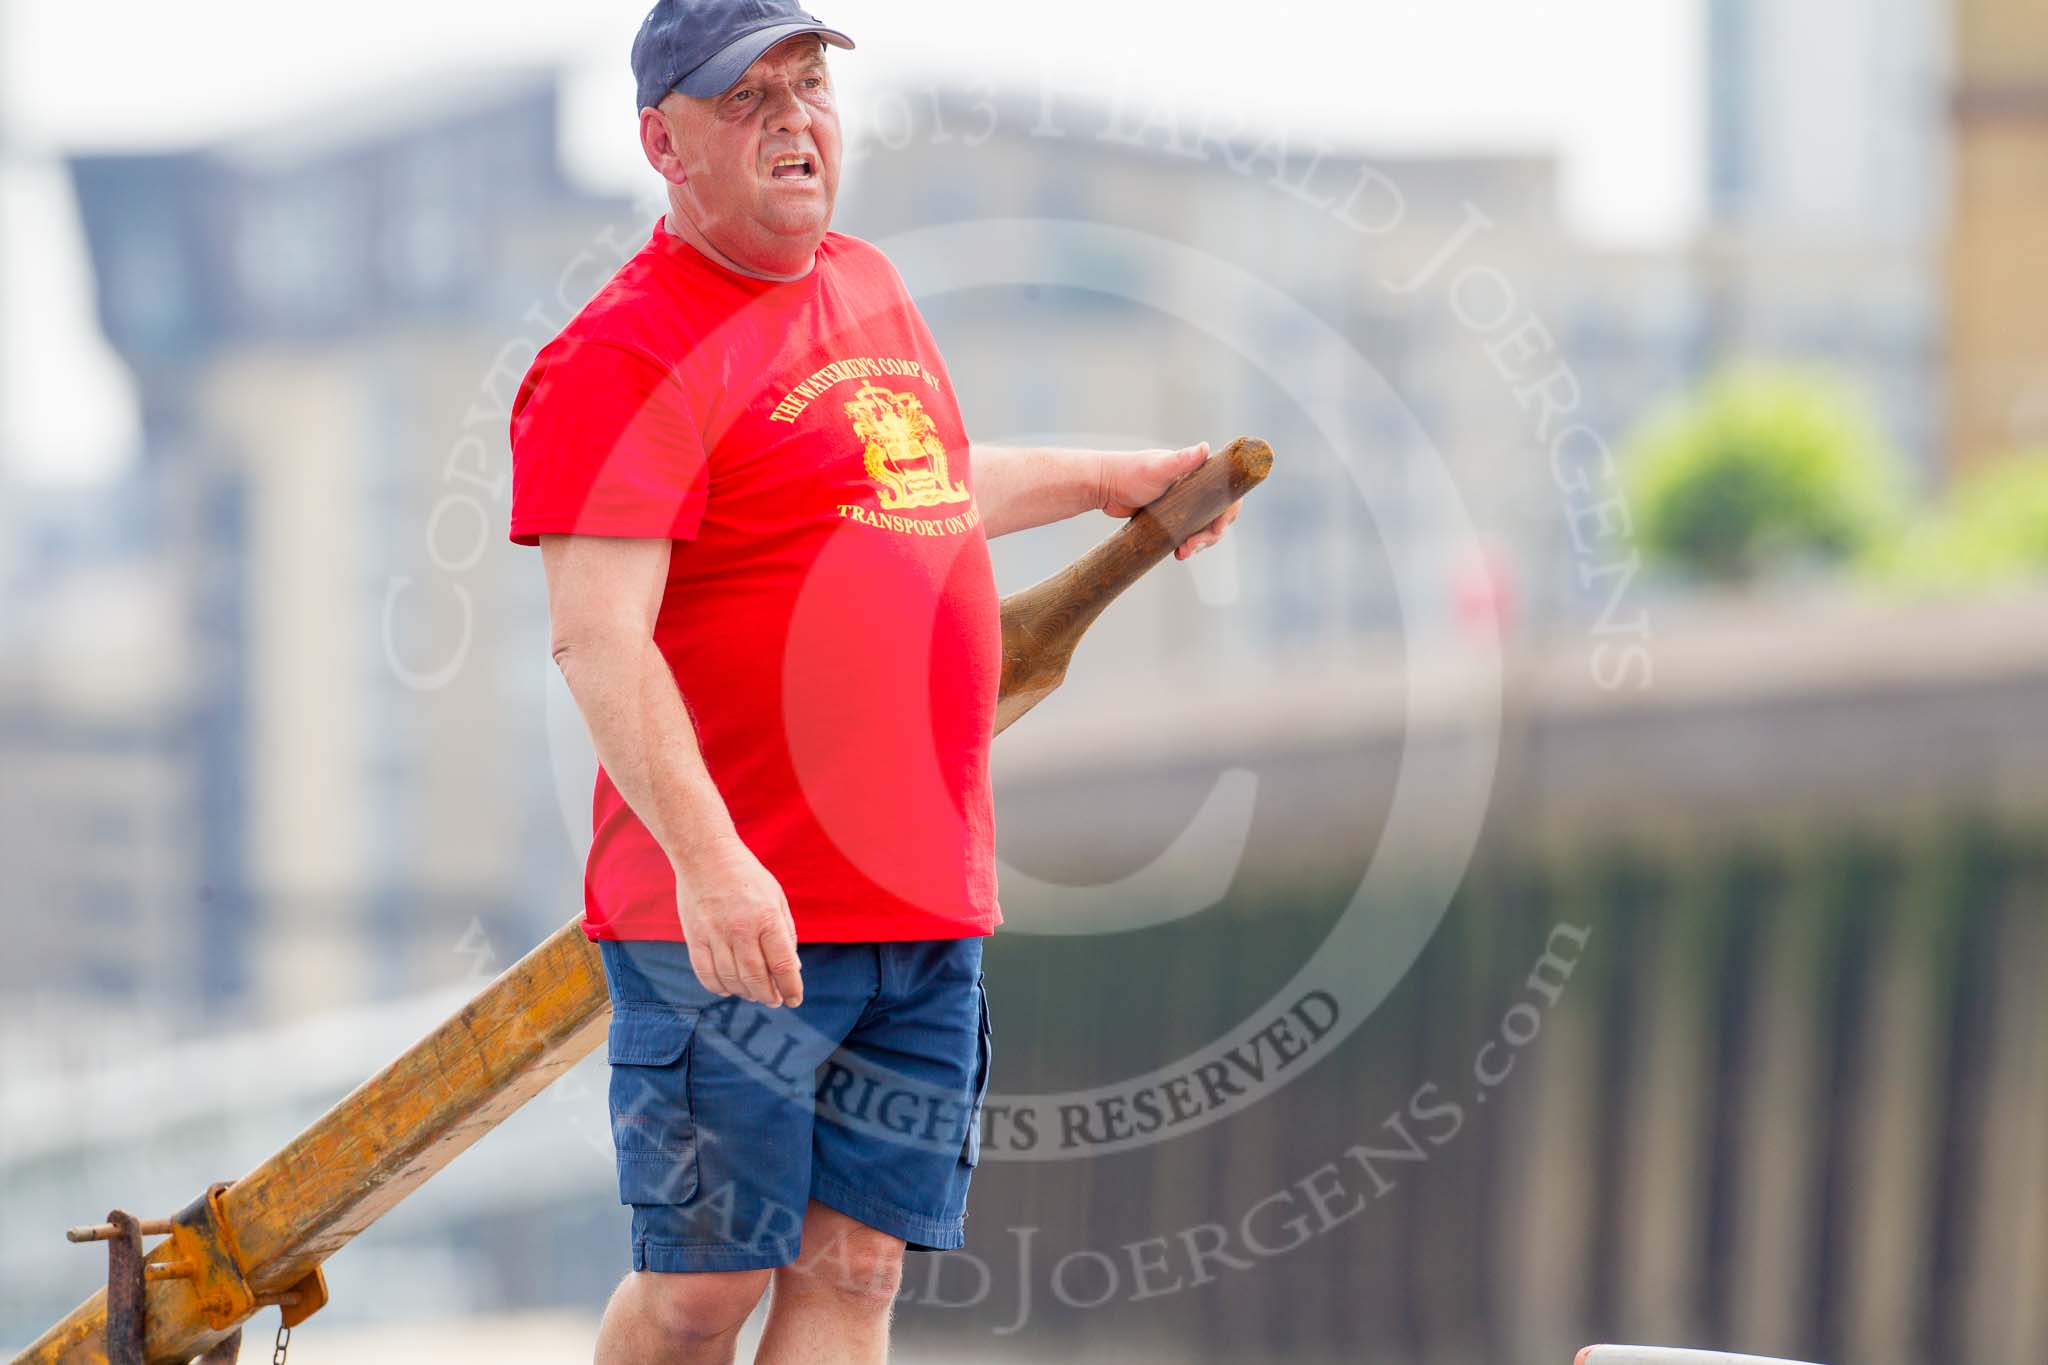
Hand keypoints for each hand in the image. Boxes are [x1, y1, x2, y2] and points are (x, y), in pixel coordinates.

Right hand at [672, 836, 803, 1006]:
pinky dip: (718, 988)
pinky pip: (706, 974)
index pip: (783, 965)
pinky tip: (729, 988)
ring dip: (746, 993)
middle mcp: (741, 930)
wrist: (705, 855)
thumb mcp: (776, 898)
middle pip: (756, 979)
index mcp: (767, 919)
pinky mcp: (694, 938)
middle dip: (769, 996)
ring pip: (732, 980)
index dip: (791, 988)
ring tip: (754, 994)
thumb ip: (786, 934)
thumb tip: (793, 969)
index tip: (795, 1000)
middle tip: (775, 1000)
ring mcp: (714, 935)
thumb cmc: (747, 876)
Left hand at [1100, 442, 1243, 559]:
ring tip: (1183, 553)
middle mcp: (1195, 486)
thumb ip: (1182, 460)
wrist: (1103, 486)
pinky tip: (1178, 553)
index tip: (1217, 529)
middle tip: (1192, 546)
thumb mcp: (1158, 468)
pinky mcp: (1171, 517)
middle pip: (1217, 514)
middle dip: (1210, 534)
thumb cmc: (1129, 472)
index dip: (1228, 512)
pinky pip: (1187, 533)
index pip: (1226, 493)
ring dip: (1199, 543)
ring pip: (1203, 527)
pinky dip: (1187, 544)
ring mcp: (1183, 503)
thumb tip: (1205, 448)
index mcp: (1197, 472)